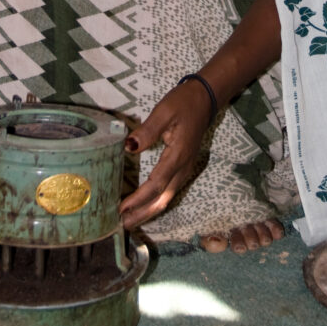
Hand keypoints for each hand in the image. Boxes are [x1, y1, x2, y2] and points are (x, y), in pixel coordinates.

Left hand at [119, 79, 211, 228]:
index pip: (156, 184)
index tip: (121, 208)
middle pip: (163, 199)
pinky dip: (156, 202)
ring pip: (168, 198)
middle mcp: (183, 167)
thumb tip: (129, 147)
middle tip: (122, 225)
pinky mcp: (184, 167)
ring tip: (130, 221)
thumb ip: (147, 131)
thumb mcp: (163, 112)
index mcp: (178, 155)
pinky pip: (170, 191)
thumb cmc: (183, 103)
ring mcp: (185, 169)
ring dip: (149, 211)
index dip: (138, 199)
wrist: (205, 100)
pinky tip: (144, 205)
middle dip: (143, 214)